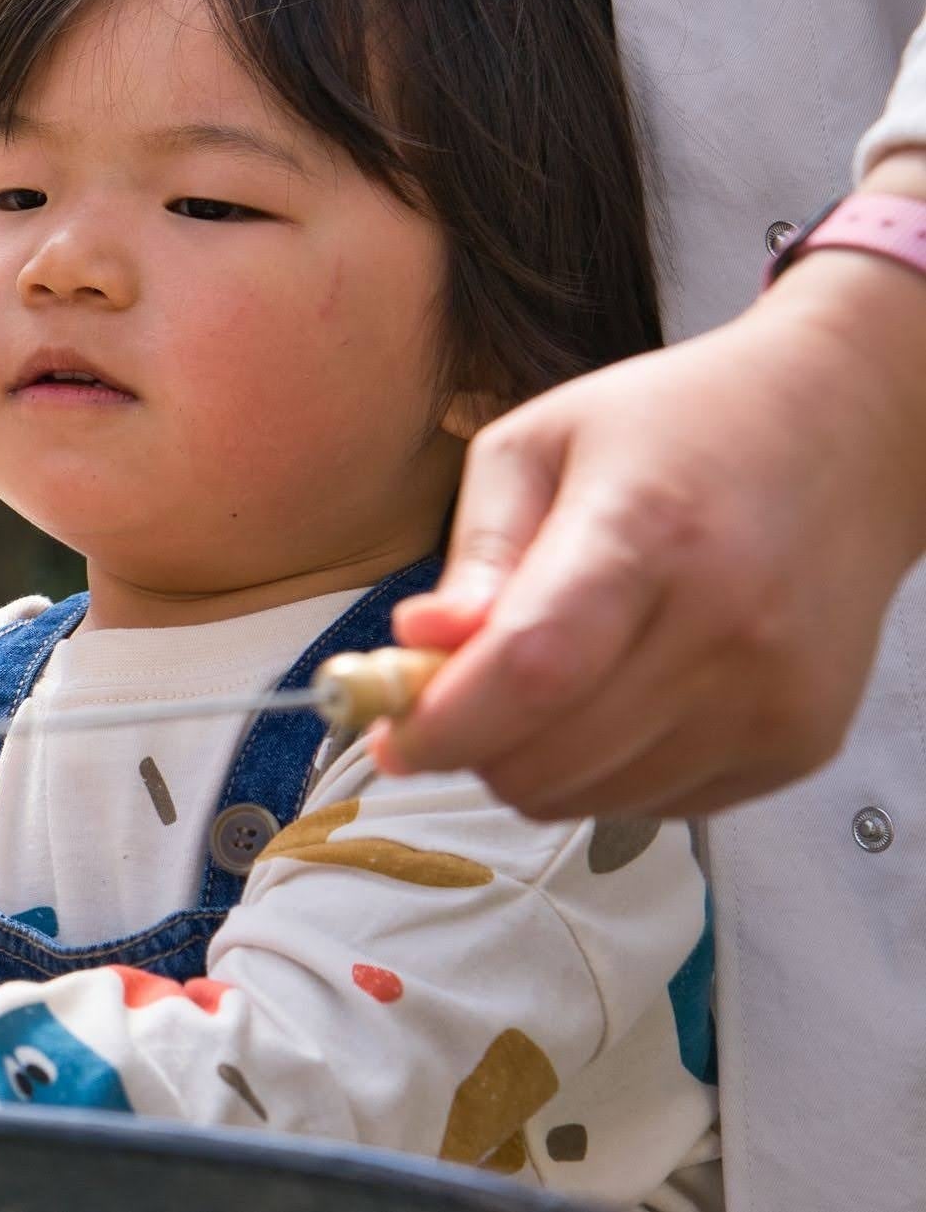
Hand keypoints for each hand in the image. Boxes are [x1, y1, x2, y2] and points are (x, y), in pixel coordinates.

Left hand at [389, 158, 925, 816]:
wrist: (844, 434)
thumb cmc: (677, 426)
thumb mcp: (540, 443)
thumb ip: (475, 551)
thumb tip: (419, 643)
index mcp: (647, 533)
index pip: (533, 670)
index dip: (444, 723)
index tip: (386, 735)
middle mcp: (726, 626)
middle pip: (555, 754)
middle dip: (471, 748)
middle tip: (446, 703)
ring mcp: (774, 695)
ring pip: (598, 797)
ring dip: (536, 765)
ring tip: (537, 686)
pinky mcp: (802, 742)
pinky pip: (661, 806)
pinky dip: (607, 773)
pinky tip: (613, 698)